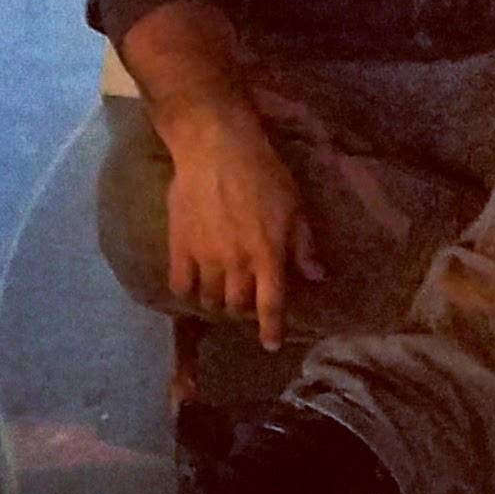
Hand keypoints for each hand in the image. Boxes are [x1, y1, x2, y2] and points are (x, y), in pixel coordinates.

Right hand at [162, 99, 323, 351]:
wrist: (216, 148)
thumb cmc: (264, 173)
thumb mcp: (295, 206)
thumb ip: (303, 245)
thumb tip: (316, 276)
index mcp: (268, 255)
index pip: (271, 304)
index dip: (271, 328)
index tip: (271, 345)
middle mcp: (236, 263)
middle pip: (238, 304)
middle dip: (244, 307)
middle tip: (247, 299)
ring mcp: (205, 257)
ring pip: (210, 298)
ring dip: (219, 299)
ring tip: (223, 290)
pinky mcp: (178, 247)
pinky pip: (181, 284)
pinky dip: (189, 290)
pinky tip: (195, 282)